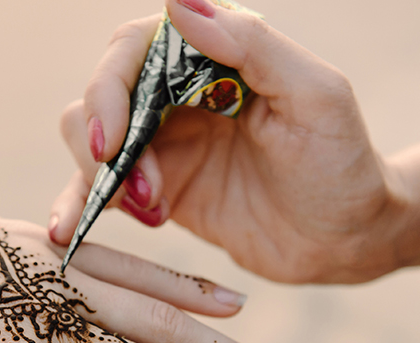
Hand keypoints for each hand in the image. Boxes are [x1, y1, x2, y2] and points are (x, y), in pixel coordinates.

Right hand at [52, 0, 401, 283]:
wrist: (346, 241)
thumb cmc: (343, 165)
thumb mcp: (315, 97)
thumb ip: (253, 46)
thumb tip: (178, 0)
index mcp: (215, 58)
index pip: (135, 48)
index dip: (110, 86)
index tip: (113, 137)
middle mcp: (180, 94)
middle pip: (103, 92)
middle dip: (100, 136)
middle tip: (137, 186)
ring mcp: (164, 144)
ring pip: (89, 138)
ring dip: (99, 173)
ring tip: (150, 210)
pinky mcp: (156, 191)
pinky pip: (101, 190)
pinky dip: (79, 205)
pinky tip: (72, 231)